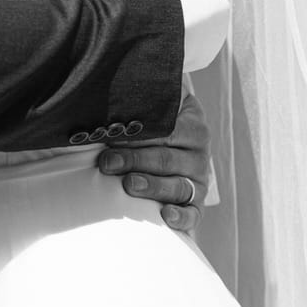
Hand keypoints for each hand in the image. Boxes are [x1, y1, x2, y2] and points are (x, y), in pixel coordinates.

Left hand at [97, 91, 209, 235]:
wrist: (179, 139)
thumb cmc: (158, 121)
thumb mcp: (159, 103)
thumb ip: (147, 97)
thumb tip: (117, 89)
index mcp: (193, 126)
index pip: (165, 131)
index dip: (137, 135)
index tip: (110, 136)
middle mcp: (199, 154)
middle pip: (166, 159)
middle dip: (134, 160)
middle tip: (107, 162)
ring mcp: (199, 180)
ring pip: (178, 186)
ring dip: (152, 186)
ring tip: (129, 185)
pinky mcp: (197, 203)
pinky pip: (193, 214)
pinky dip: (182, 217)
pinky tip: (165, 216)